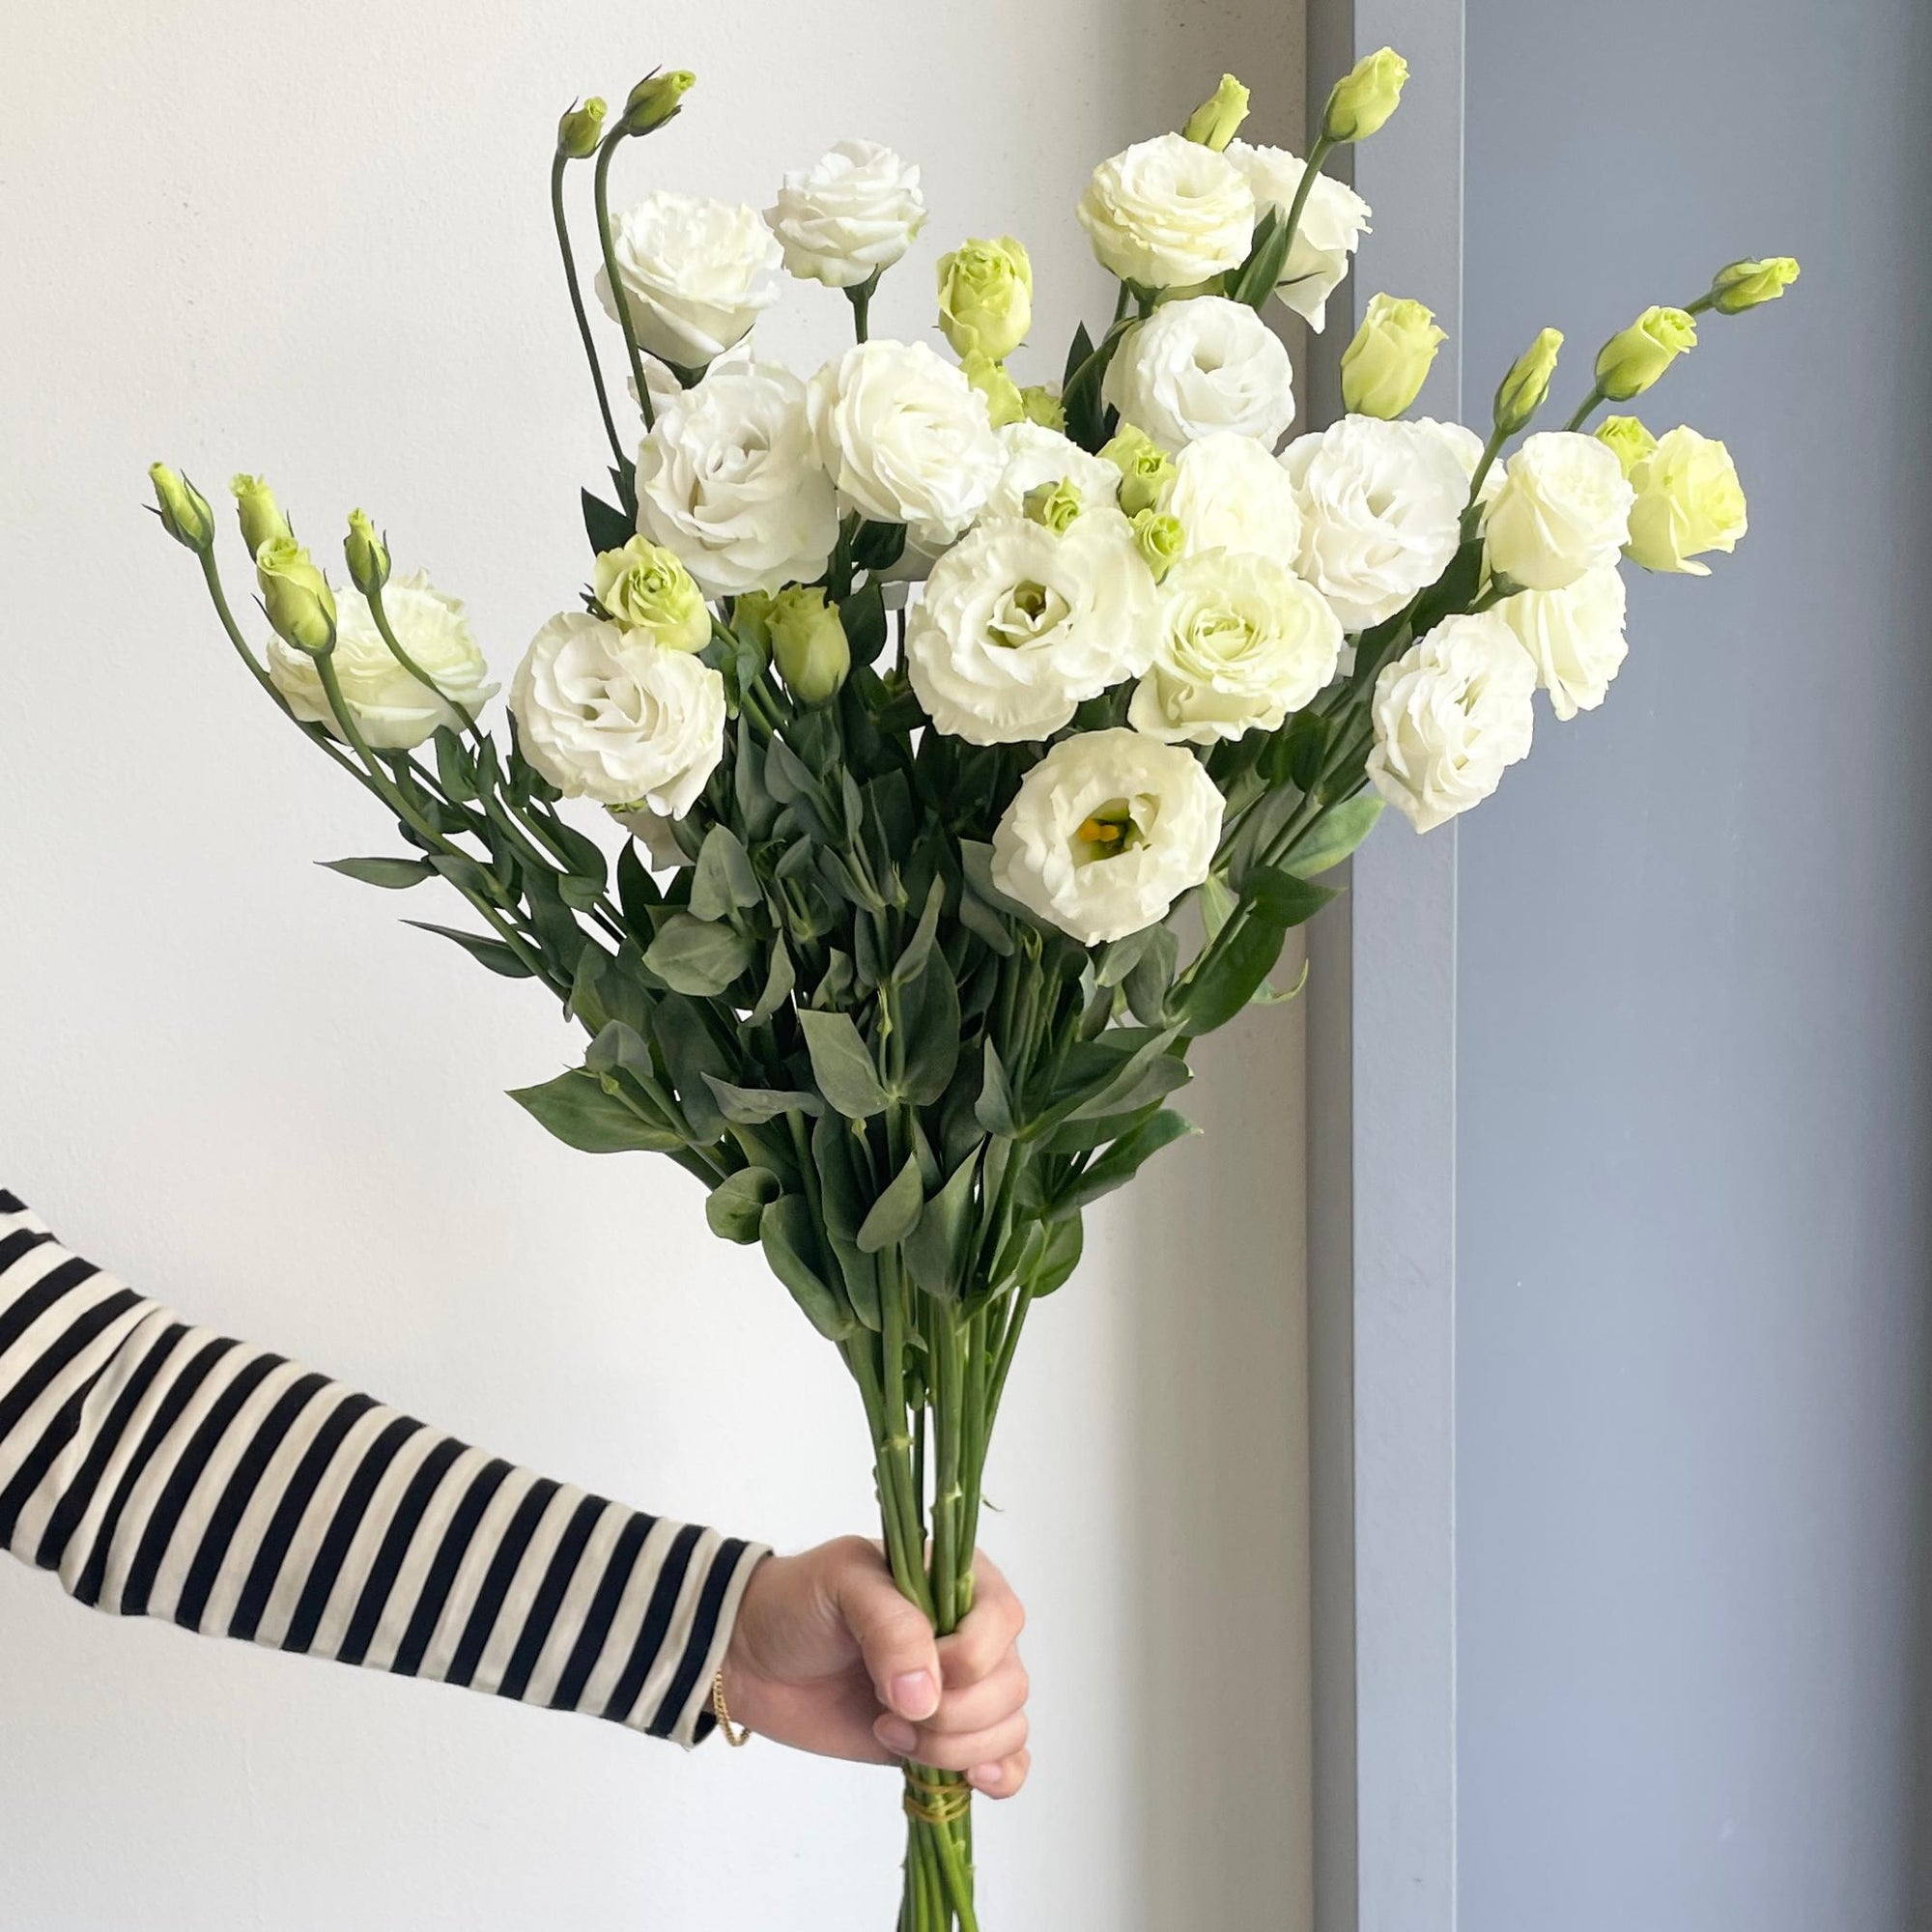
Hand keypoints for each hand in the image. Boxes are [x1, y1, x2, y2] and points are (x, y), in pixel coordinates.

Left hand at [719, 1536, 1029, 1797]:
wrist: (753, 1659)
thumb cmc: (798, 1603)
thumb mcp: (840, 1585)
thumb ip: (889, 1627)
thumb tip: (926, 1696)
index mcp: (957, 1581)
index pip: (1002, 1620)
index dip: (967, 1657)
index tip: (915, 1672)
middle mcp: (970, 1634)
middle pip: (1010, 1686)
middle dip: (955, 1715)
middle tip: (886, 1712)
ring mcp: (960, 1690)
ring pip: (1009, 1729)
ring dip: (957, 1749)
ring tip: (889, 1734)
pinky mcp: (945, 1737)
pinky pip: (1006, 1762)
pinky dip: (998, 1776)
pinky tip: (970, 1780)